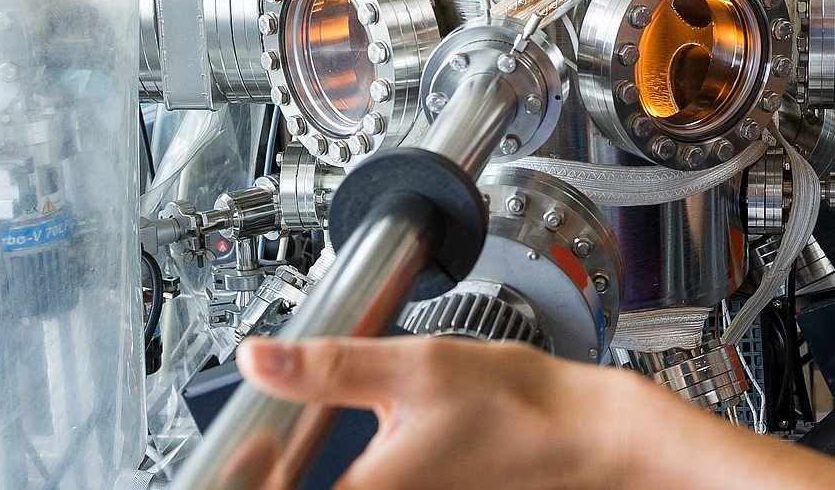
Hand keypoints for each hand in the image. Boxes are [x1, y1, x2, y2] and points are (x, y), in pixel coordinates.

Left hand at [238, 335, 647, 489]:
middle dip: (287, 457)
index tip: (256, 434)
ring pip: (333, 483)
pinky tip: (372, 435)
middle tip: (279, 426)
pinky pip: (368, 485)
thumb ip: (329, 366)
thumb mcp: (414, 367)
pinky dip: (351, 464)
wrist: (584, 434)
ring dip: (314, 460)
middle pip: (299, 488)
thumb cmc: (518, 408)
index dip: (250, 469)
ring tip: (316, 426)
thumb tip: (259, 359)